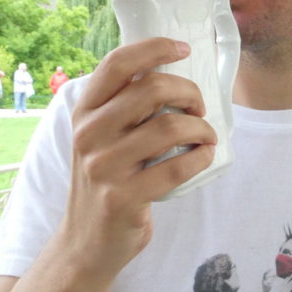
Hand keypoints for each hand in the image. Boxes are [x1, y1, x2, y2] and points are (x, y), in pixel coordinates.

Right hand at [59, 38, 218, 278]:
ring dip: (202, 129)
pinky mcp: (123, 198)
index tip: (184, 49)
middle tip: (200, 109)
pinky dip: (201, 158)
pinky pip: (178, 166)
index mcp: (84, 111)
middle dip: (190, 92)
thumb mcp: (100, 137)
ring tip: (206, 137)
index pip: (118, 63)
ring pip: (171, 127)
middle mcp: (89, 134)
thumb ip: (123, 107)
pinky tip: (204, 157)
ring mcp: (104, 167)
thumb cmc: (106, 180)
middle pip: (152, 89)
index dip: (155, 48)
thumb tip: (174, 71)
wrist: (86, 242)